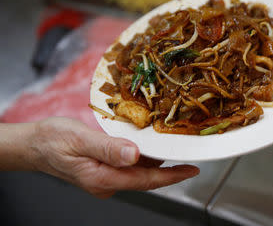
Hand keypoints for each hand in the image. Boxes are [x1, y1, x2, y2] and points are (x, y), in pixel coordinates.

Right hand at [27, 117, 198, 197]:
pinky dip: (142, 157)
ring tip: (173, 146)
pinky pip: (128, 166)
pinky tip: (149, 145)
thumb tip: (135, 155)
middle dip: (169, 168)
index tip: (191, 170)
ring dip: (156, 161)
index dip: (171, 176)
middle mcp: (106, 182)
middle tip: (187, 151)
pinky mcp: (103, 170)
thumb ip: (108, 148)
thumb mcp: (79, 139)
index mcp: (102, 178)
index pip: (145, 180)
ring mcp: (105, 177)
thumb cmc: (51, 140)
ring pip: (138, 171)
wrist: (33, 144)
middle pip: (145, 177)